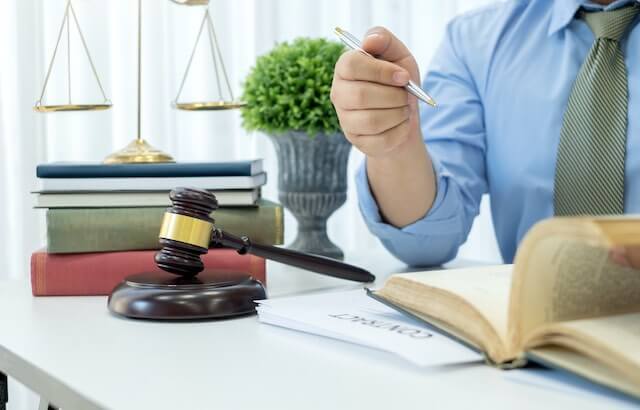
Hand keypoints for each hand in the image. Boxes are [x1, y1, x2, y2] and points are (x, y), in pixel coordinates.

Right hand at [331, 27, 420, 157]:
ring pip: (372, 121)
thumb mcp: (398, 55)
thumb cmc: (398, 81)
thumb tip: (370, 41)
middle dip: (393, 96)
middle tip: (406, 95)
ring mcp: (345, 120)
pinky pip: (381, 140)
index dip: (381, 71)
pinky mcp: (357, 140)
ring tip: (404, 108)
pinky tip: (401, 124)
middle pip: (361, 96)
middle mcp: (339, 94)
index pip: (352, 65)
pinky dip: (400, 131)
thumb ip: (384, 40)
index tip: (403, 77)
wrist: (405, 113)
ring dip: (398, 114)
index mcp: (345, 68)